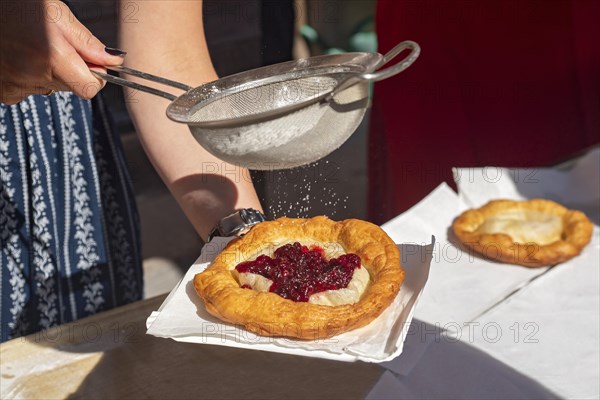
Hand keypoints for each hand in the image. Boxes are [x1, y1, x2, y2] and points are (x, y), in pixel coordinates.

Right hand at [0, 0, 125, 103]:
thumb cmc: (15, 6)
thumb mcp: (56, 14)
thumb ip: (87, 42)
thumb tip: (115, 61)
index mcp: (51, 56)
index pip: (90, 88)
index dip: (95, 75)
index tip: (91, 61)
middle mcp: (33, 76)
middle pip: (72, 87)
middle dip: (73, 70)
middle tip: (56, 45)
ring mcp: (16, 86)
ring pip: (51, 87)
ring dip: (50, 72)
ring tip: (33, 47)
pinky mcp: (4, 91)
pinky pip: (29, 90)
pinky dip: (30, 76)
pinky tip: (20, 57)